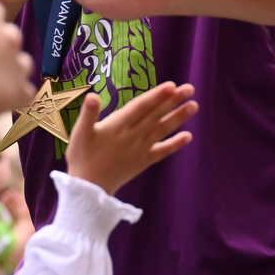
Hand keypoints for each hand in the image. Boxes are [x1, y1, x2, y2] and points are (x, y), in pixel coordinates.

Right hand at [65, 83, 197, 193]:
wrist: (88, 188)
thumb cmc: (81, 156)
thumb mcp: (79, 132)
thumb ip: (88, 113)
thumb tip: (92, 95)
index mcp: (117, 126)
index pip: (141, 107)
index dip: (156, 96)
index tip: (172, 86)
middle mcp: (133, 135)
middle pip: (156, 115)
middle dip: (173, 101)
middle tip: (190, 88)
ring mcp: (140, 149)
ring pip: (162, 130)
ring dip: (178, 118)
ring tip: (194, 106)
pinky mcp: (143, 161)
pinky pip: (162, 151)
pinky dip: (175, 144)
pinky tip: (188, 136)